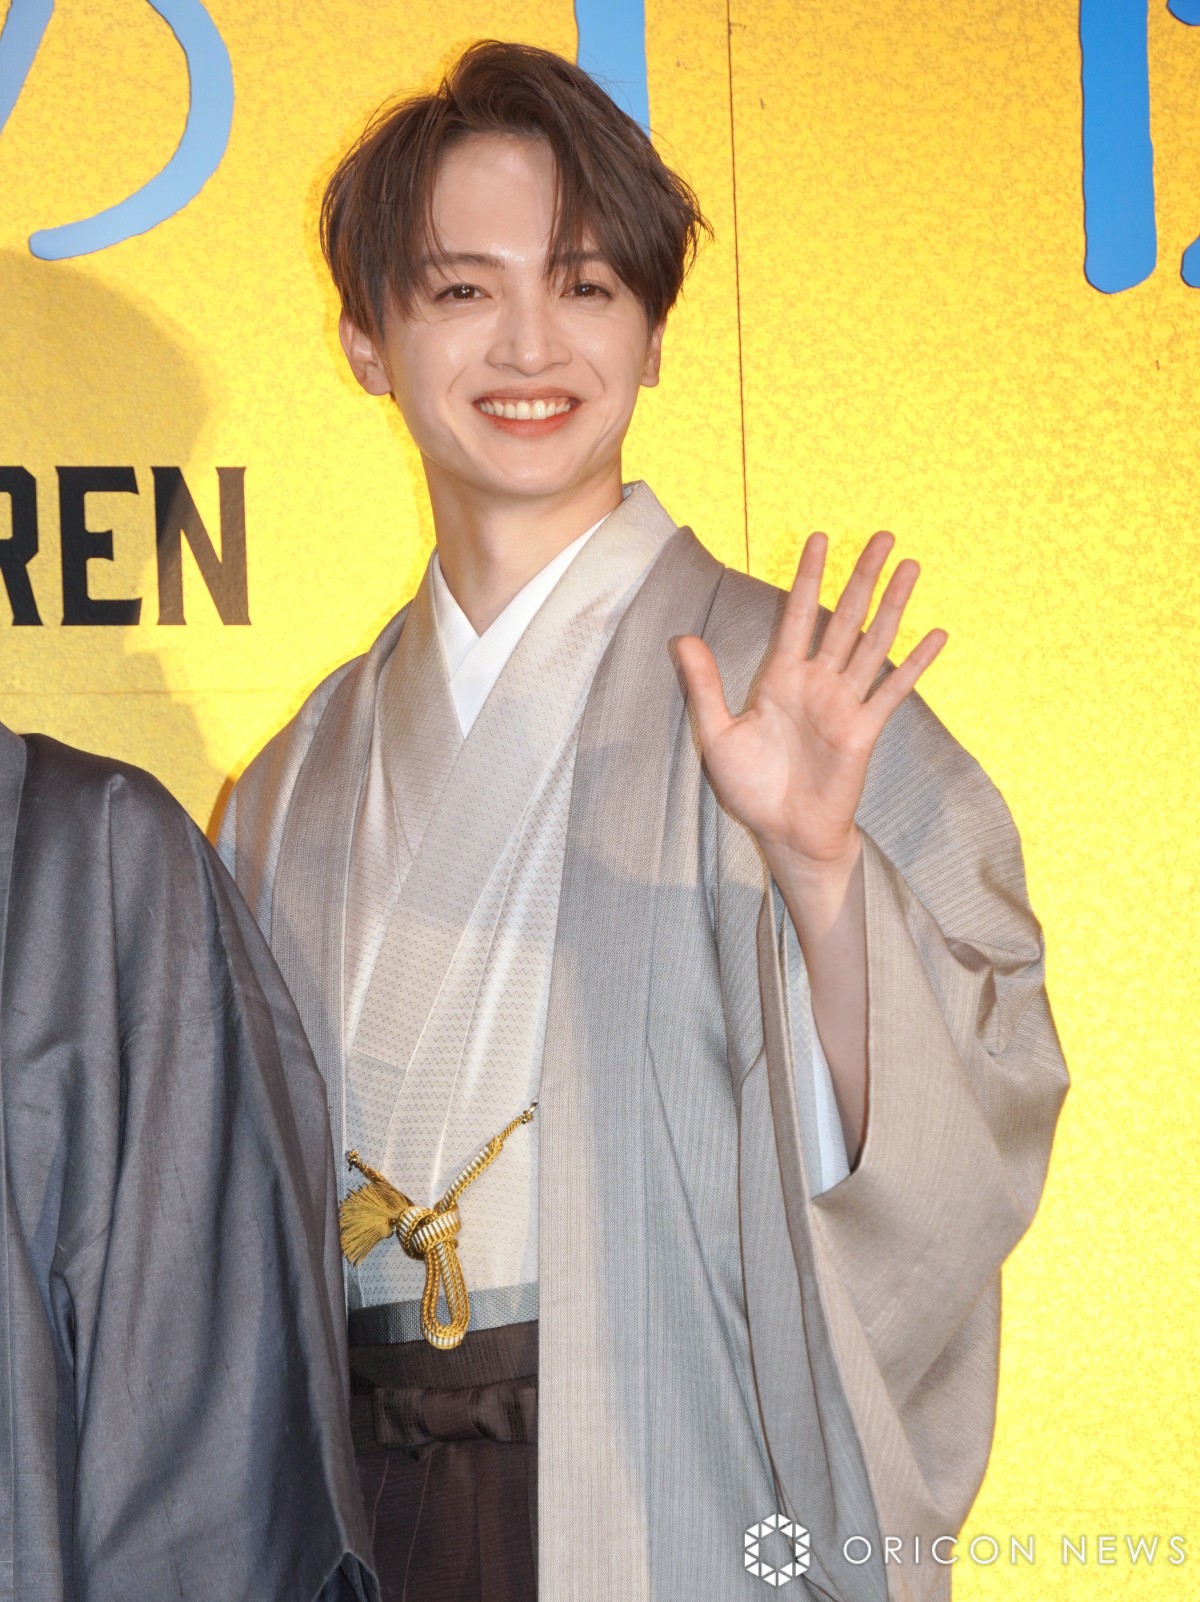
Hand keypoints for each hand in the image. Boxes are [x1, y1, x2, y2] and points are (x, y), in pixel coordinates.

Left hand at [675, 531, 946, 873]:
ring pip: (873, 643)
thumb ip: (705, 686)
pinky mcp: (864, 731)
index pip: (797, 615)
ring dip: (893, 605)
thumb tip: (682, 638)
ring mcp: (844, 704)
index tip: (819, 539)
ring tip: (910, 566)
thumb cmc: (750, 788)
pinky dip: (914, 664)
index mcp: (781, 678)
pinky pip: (892, 691)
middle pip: (844, 618)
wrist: (783, 833)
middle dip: (861, 576)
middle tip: (880, 535)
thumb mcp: (717, 734)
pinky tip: (936, 636)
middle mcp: (817, 683)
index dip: (808, 577)